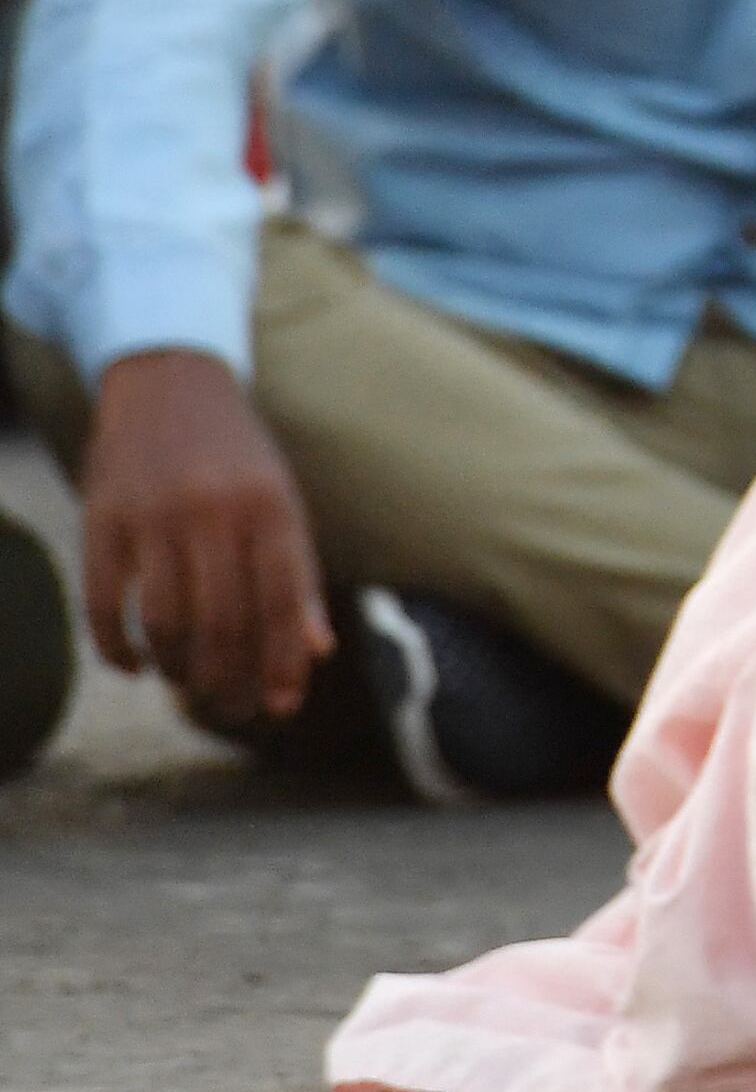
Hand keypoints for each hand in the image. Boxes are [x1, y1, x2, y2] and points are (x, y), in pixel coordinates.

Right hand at [77, 348, 329, 725]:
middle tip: (231, 708)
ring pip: (166, 622)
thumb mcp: (283, 503)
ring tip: (188, 685)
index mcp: (272, 507)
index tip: (283, 705)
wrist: (170, 383)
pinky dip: (118, 649)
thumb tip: (318, 649)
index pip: (284, 602)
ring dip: (178, 668)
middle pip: (225, 623)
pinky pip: (104, 605)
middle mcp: (215, 512)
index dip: (284, 662)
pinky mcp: (101, 520)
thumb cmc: (238, 458)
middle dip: (230, 679)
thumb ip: (300, 575)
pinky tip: (134, 667)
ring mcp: (154, 516)